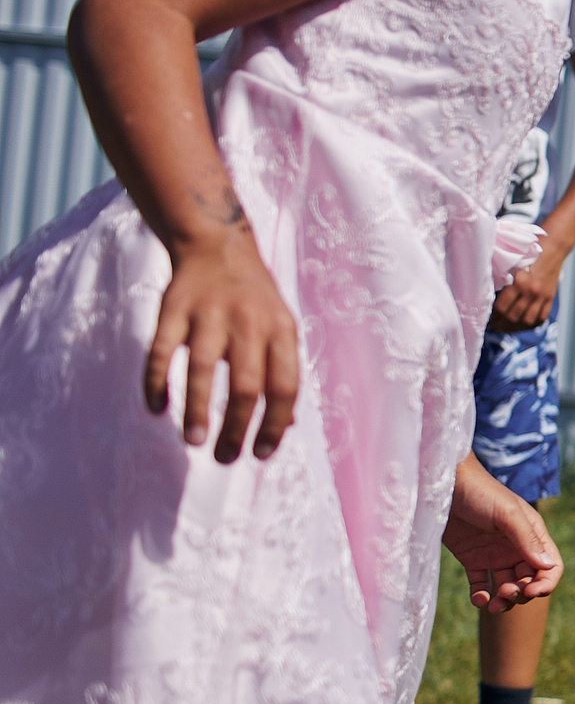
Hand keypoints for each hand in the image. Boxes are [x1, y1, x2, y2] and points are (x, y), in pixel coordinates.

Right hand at [146, 226, 300, 462]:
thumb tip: (289, 425)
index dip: (276, 424)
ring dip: (197, 411)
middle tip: (225, 458)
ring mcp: (210, 314)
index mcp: (282, 331)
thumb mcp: (281, 329)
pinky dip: (156, 382)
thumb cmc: (256, 300)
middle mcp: (249, 322)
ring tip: (193, 442)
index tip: (261, 453)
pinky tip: (156, 409)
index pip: (286, 387)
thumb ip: (283, 372)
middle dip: (237, 429)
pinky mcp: (173, 308)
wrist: (218, 246)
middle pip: (247, 386)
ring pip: (203, 370)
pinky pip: (160, 351)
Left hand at [445, 456, 560, 612]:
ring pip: (507, 586)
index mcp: (532, 534)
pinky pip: (482, 585)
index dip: (546, 583)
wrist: (444, 484)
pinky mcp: (472, 559)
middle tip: (506, 593)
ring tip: (493, 604)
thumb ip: (527, 540)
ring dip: (505, 599)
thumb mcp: (507, 514)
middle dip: (522, 593)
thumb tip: (548, 567)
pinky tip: (478, 599)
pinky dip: (481, 597)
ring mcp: (494, 554)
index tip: (531, 591)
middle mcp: (516, 547)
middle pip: (530, 580)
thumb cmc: (480, 492)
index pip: (550, 566)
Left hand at [489, 240, 563, 331]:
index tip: (487, 318)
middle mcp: (531, 291)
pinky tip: (522, 323)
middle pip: (513, 317)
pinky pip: (541, 318)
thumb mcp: (511, 263)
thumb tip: (485, 293)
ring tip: (506, 326)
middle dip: (500, 324)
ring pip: (527, 321)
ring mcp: (542, 296)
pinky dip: (531, 323)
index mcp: (519, 281)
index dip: (492, 317)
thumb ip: (501, 278)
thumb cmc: (527, 253)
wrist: (552, 249)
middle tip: (493, 325)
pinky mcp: (551, 298)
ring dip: (515, 327)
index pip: (501, 307)